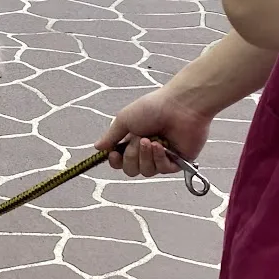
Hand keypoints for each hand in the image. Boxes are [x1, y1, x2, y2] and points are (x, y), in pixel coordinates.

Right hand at [95, 87, 213, 177]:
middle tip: (140, 139)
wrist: (180, 106)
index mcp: (133, 140)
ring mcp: (163, 157)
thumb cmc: (153, 108)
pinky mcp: (178, 162)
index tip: (114, 154)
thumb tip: (98, 147)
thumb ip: (111, 136)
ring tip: (151, 141)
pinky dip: (159, 158)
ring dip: (145, 156)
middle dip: (132, 156)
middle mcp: (147, 150)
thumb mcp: (125, 119)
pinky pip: (162, 170)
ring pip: (146, 171)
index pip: (120, 161)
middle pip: (131, 170)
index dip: (116, 161)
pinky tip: (161, 146)